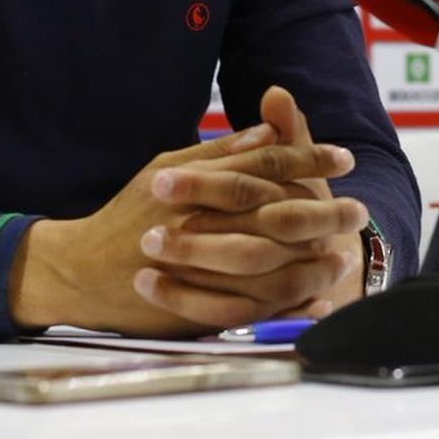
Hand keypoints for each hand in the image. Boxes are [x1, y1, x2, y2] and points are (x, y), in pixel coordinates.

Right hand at [9, 113, 357, 335]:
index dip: (307, 157)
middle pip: (275, 214)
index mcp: (197, 183)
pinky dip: (286, 304)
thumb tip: (268, 130)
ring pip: (269, 264)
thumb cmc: (129, 210)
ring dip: (311, 260)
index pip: (263, 164)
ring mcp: (198, 269)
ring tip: (342, 255)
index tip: (344, 157)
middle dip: (323, 210)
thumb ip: (221, 152)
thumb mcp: (168, 166)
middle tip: (357, 208)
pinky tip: (315, 297)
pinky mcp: (196, 307)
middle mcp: (199, 222)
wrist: (81, 270)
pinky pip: (252, 308)